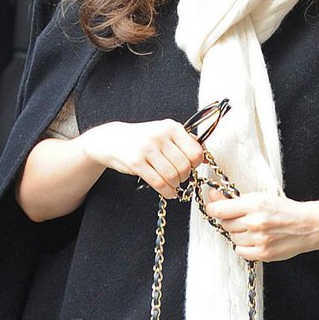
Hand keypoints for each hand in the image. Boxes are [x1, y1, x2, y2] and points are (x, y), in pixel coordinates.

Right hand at [80, 119, 205, 199]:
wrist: (113, 140)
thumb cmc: (142, 138)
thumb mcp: (164, 133)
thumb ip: (184, 143)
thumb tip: (205, 157)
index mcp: (171, 127)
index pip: (195, 151)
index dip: (196, 164)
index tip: (192, 167)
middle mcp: (160, 136)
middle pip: (184, 166)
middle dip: (185, 177)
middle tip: (181, 178)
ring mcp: (147, 149)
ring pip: (172, 176)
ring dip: (176, 185)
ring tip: (174, 185)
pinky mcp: (137, 163)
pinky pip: (158, 183)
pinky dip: (167, 191)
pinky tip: (168, 192)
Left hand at [204, 192, 318, 261]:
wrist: (308, 226)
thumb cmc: (284, 210)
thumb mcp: (260, 198)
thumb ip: (234, 199)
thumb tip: (212, 196)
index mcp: (254, 204)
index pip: (219, 209)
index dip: (213, 208)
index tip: (214, 208)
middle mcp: (255, 222)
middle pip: (226, 224)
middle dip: (231, 221)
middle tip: (244, 219)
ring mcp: (259, 240)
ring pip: (233, 238)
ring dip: (239, 234)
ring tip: (254, 230)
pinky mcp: (263, 254)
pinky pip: (240, 252)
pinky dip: (244, 247)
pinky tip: (255, 240)